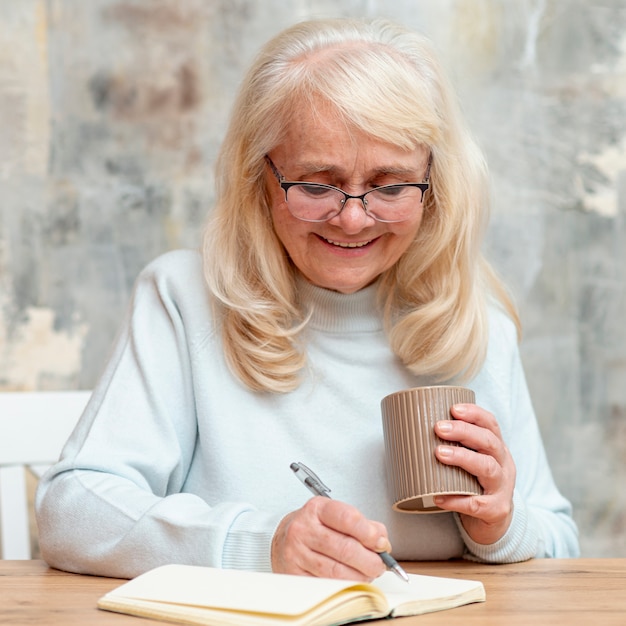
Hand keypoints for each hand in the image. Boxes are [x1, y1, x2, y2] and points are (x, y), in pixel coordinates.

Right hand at [271, 497, 390, 580]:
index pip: (348, 518)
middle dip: (370, 560)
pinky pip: (326, 584)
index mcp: (317, 509)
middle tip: (379, 564)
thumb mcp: (335, 516)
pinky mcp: (294, 574)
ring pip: (337, 571)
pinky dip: (344, 585)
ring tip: (368, 573)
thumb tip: (381, 541)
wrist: (283, 539)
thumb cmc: (314, 527)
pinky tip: (351, 579)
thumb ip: (362, 525)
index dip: (370, 533)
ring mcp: (297, 553)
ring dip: (360, 576)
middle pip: (345, 548)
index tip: (382, 543)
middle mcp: (303, 529)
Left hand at [433, 403, 515, 544]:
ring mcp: (502, 488)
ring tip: (439, 453)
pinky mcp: (496, 511)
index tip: (453, 408)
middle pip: (489, 442)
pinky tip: (439, 497)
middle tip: (439, 428)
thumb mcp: (470, 462)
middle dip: (464, 432)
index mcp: (497, 449)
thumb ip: (452, 447)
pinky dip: (456, 500)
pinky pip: (477, 504)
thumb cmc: (473, 484)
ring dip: (462, 458)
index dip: (474, 414)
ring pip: (488, 468)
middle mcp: (504, 465)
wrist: (493, 523)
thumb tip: (411, 430)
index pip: (491, 424)